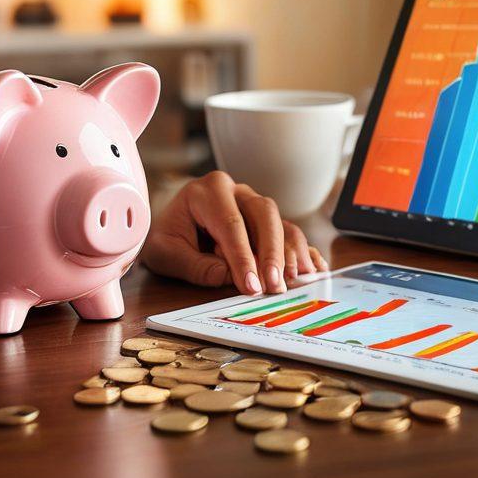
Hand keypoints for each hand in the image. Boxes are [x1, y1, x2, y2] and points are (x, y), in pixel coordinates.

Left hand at [139, 171, 328, 295]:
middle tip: (275, 285)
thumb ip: (193, 264)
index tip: (251, 285)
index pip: (230, 223)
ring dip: (290, 252)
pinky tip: (312, 269)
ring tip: (297, 280)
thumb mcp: (165, 252)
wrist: (171, 224)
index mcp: (209, 192)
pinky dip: (302, 250)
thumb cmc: (168, 236)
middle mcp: (236, 191)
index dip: (242, 256)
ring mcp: (254, 203)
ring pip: (280, 220)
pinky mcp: (266, 220)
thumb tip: (226, 274)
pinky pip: (289, 231)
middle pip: (264, 214)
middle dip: (272, 252)